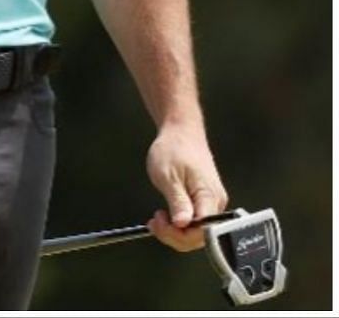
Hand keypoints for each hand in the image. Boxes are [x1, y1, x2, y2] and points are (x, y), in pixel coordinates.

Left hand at [144, 122, 227, 251]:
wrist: (182, 133)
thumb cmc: (174, 149)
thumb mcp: (168, 176)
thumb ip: (177, 202)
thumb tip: (182, 224)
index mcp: (209, 198)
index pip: (203, 232)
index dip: (181, 235)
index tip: (161, 225)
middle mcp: (216, 204)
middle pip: (201, 236)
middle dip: (175, 235)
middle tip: (154, 222)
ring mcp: (212, 204)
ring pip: (197, 232)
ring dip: (175, 231)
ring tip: (158, 218)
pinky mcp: (206, 202)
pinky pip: (196, 223)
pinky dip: (179, 224)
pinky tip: (166, 217)